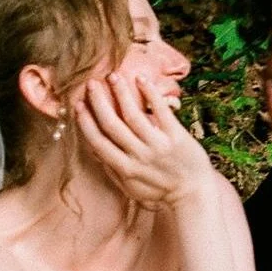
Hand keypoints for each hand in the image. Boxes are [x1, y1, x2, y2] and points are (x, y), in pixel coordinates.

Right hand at [76, 70, 214, 209]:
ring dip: (120, 93)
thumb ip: (112, 171)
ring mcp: (157, 145)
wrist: (194, 194)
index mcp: (125, 168)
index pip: (99, 142)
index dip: (86, 123)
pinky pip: (160, 111)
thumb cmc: (161, 193)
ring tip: (112, 76)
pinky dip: (150, 93)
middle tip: (90, 84)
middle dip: (98, 102)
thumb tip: (94, 151)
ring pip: (133, 114)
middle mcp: (139, 156)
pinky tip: (140, 79)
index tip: (78, 105)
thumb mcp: (132, 189)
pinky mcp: (176, 136)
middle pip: (112, 125)